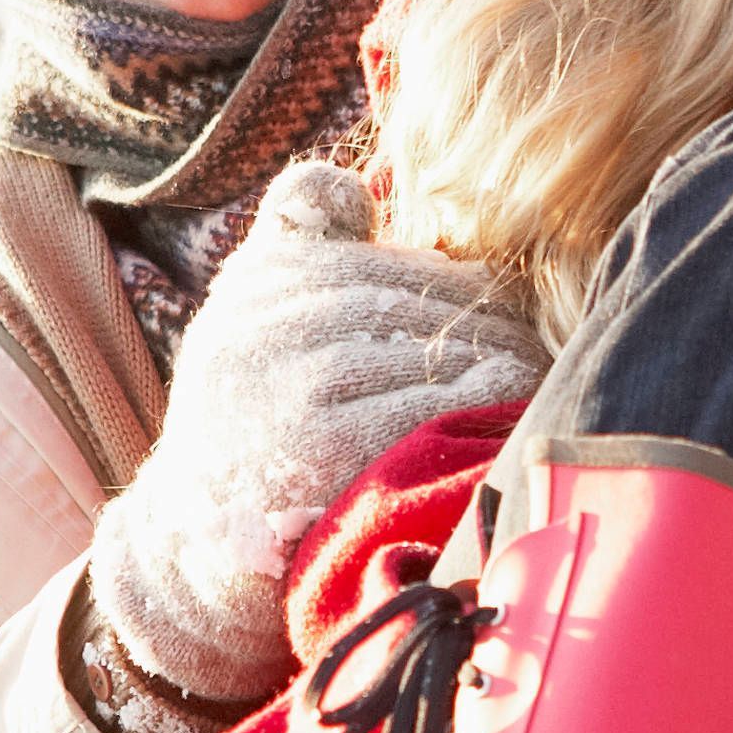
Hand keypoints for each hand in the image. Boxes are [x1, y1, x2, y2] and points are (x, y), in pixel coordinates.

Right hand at [84, 162, 549, 711]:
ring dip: (490, 355)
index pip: (378, 260)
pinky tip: (510, 403)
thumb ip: (297, 242)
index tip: (503, 301)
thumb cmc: (249, 429)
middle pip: (405, 300)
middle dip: (481, 317)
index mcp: (257, 281)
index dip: (452, 279)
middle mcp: (259, 323)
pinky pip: (417, 408)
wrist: (192, 552)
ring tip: (536, 368)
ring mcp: (284, 386)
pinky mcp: (313, 448)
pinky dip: (472, 402)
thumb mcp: (254, 322)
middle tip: (540, 336)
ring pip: (416, 348)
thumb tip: (356, 180)